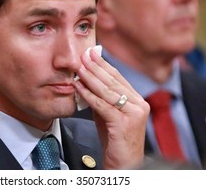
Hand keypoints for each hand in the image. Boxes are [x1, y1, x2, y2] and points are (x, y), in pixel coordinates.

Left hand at [74, 49, 149, 168]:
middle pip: (113, 81)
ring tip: (79, 67)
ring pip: (108, 91)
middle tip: (83, 55)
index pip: (118, 77)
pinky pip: (102, 105)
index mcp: (137, 100)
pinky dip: (88, 94)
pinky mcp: (124, 123)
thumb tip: (87, 80)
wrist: (124, 164)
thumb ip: (102, 98)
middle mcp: (138, 104)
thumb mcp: (108, 114)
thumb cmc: (115, 139)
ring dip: (91, 77)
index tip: (92, 53)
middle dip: (96, 66)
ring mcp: (134, 113)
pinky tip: (78, 86)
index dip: (104, 64)